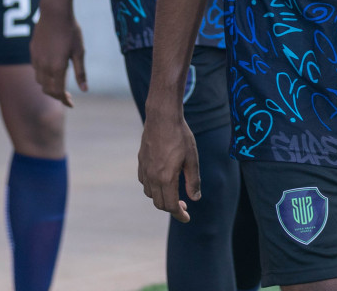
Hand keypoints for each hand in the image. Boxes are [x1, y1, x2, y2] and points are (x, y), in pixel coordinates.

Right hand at [32, 6, 86, 106]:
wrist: (54, 12)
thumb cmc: (71, 31)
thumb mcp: (79, 51)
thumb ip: (80, 72)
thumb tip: (85, 90)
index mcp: (57, 67)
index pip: (58, 92)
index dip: (64, 100)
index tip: (71, 104)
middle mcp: (44, 66)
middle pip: (47, 89)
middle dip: (57, 95)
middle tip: (67, 96)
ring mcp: (36, 59)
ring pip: (39, 80)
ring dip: (48, 86)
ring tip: (59, 84)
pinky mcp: (32, 51)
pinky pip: (36, 69)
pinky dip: (43, 75)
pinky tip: (51, 70)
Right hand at [138, 103, 198, 221]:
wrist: (162, 117)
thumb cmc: (180, 136)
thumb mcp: (192, 158)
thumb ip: (193, 180)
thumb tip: (195, 198)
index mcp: (166, 178)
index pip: (171, 206)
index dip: (180, 215)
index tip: (187, 218)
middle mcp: (152, 177)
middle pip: (159, 203)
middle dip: (172, 208)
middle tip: (184, 205)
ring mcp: (144, 170)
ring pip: (150, 194)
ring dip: (161, 198)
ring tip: (173, 193)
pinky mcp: (141, 162)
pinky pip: (144, 182)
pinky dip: (152, 187)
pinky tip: (162, 181)